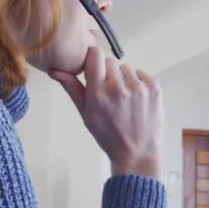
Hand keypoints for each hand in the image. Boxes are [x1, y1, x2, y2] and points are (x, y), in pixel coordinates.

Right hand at [50, 46, 162, 178]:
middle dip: (108, 74)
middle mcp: (118, 88)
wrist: (137, 152)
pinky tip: (136, 100)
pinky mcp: (153, 89)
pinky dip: (139, 83)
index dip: (93, 59)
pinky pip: (142, 74)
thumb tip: (55, 70)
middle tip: (110, 94)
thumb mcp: (86, 113)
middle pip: (110, 61)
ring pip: (126, 68)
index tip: (94, 67)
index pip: (95, 54)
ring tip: (124, 100)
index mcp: (98, 93)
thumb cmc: (109, 135)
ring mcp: (138, 87)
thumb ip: (72, 88)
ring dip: (124, 79)